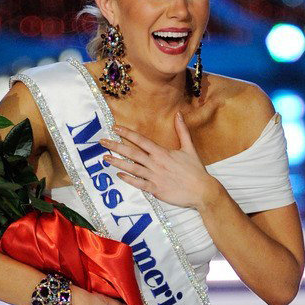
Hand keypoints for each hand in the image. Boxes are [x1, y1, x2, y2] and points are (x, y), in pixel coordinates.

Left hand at [101, 113, 219, 209]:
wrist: (202, 191)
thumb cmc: (196, 170)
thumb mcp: (189, 148)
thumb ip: (182, 131)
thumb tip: (179, 114)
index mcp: (162, 152)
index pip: (141, 140)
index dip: (127, 133)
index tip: (115, 128)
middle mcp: (156, 163)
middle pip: (132, 153)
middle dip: (116, 146)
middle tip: (102, 142)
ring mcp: (154, 177)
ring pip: (132, 168)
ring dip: (118, 163)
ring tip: (105, 158)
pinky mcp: (156, 190)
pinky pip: (138, 184)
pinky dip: (128, 180)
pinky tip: (119, 175)